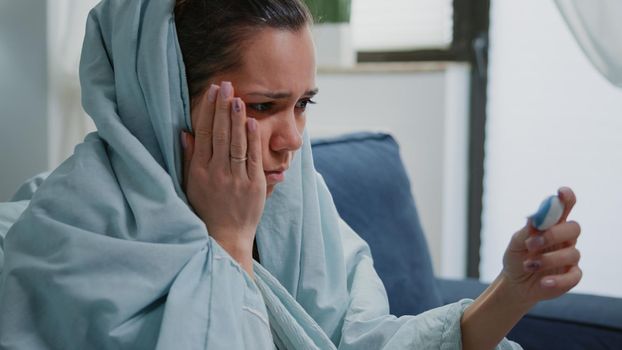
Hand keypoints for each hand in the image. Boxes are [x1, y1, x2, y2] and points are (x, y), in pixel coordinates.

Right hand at [181, 82, 264, 275]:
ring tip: (237, 97)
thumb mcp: (190, 185)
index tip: (211, 93)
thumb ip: (189, 158)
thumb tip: (186, 133)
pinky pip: (253, 158)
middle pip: (220, 134)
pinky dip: (252, 139)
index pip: (204, 135)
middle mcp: (216, 173)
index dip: (208, 112)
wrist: (225, 237)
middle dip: (222, 108)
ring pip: (236, 143)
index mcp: (199, 171)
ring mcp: (236, 179)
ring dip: (236, 119)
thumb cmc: (206, 210)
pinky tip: (251, 122)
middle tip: (225, 85)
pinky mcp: (253, 185)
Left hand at [502, 187, 581, 305]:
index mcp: (552, 225)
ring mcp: (570, 258)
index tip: (561, 192)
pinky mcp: (571, 276)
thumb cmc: (516, 258)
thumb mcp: (515, 244)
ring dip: (548, 259)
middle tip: (532, 244)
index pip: (565, 207)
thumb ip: (526, 232)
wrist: (515, 284)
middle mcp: (565, 239)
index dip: (566, 198)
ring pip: (572, 253)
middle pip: (573, 228)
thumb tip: (533, 218)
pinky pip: (573, 276)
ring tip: (528, 265)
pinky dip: (558, 279)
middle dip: (554, 234)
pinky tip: (543, 282)